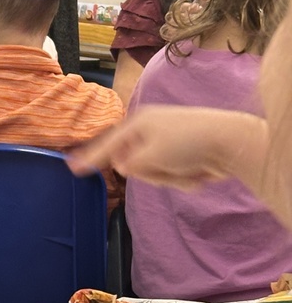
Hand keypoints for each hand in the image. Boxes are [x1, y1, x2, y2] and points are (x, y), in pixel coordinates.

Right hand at [67, 106, 242, 190]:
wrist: (232, 143)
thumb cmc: (188, 143)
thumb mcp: (150, 156)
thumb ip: (130, 165)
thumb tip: (124, 167)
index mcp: (138, 123)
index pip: (106, 144)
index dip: (89, 158)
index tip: (71, 168)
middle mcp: (150, 131)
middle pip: (132, 165)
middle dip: (150, 173)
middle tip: (166, 168)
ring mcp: (168, 144)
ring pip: (153, 174)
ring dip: (170, 178)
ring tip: (187, 169)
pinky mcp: (183, 156)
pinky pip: (172, 177)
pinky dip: (184, 179)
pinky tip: (199, 172)